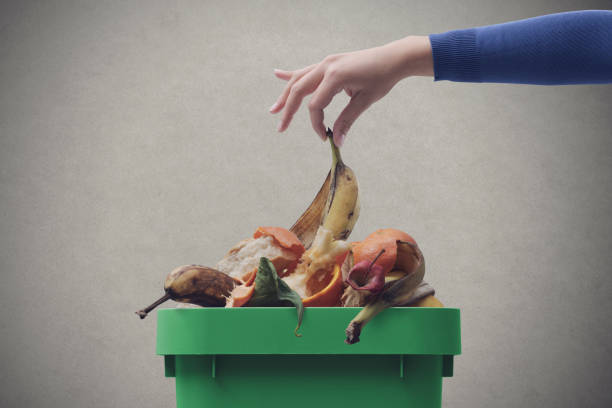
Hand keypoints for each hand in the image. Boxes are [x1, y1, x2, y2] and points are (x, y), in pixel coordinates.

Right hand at [269, 36, 432, 145]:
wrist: (393, 58)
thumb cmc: (382, 78)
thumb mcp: (365, 101)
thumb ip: (347, 120)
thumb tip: (336, 141)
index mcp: (335, 76)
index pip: (315, 105)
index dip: (317, 123)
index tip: (325, 136)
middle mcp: (326, 66)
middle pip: (299, 91)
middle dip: (289, 111)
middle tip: (281, 128)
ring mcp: (326, 62)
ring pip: (299, 80)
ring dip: (285, 95)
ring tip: (273, 109)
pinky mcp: (329, 63)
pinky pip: (307, 70)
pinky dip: (292, 74)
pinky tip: (277, 74)